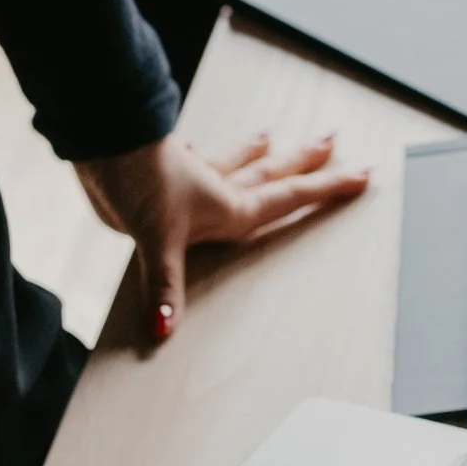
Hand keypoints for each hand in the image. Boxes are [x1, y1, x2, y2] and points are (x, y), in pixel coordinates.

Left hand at [78, 128, 366, 345]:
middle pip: (271, 173)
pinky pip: (195, 162)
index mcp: (231, 206)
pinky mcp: (165, 173)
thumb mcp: (157, 238)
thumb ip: (166, 286)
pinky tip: (197, 149)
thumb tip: (165, 330)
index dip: (327, 190)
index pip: (290, 197)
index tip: (362, 175)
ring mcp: (193, 179)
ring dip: (255, 152)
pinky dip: (203, 156)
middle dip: (305, 162)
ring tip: (269, 135)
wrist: (104, 142)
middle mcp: (219, 190)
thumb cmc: (139, 181)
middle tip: (332, 141)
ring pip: (235, 163)